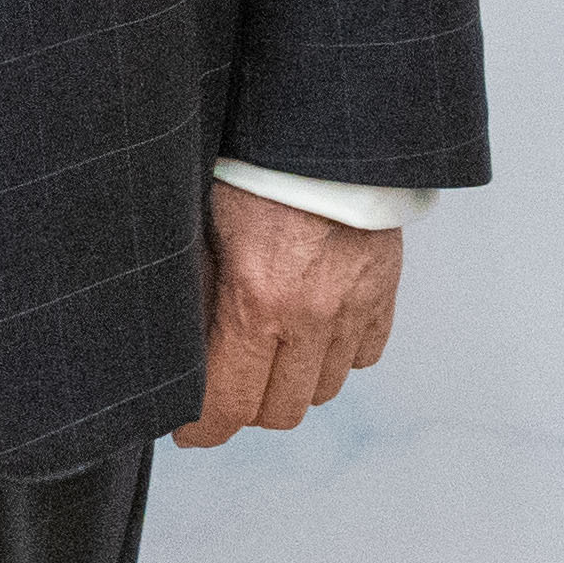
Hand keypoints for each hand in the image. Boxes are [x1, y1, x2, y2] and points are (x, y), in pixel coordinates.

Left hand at [172, 178, 402, 449]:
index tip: (191, 431)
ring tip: (268, 355)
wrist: (324, 130)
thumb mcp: (201, 226)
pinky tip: (313, 330)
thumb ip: (197, 291)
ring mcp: (352, 308)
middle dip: (246, 408)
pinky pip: (363, 355)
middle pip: (279, 411)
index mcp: (257, 301)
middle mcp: (310, 316)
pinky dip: (337, 354)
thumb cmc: (255, 166)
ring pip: (322, 390)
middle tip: (226, 388)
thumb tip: (181, 347)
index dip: (204, 428)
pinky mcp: (383, 294)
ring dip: (292, 383)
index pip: (229, 403)